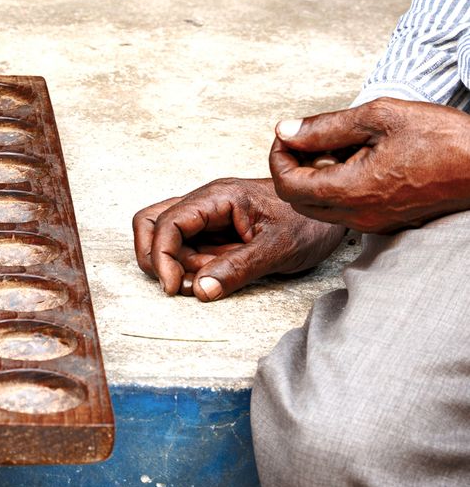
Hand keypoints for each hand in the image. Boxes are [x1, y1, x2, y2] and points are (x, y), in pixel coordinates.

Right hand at [133, 177, 343, 301]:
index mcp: (219, 197)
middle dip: (158, 257)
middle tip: (181, 285)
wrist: (333, 212)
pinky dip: (187, 265)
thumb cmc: (311, 223)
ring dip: (173, 263)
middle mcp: (206, 202)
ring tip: (203, 281)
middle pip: (152, 223)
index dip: (161, 256)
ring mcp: (207, 216)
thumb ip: (238, 268)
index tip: (173, 287)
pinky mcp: (214, 231)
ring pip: (163, 234)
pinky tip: (212, 277)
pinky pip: (185, 246)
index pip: (167, 222)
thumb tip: (200, 289)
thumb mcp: (279, 248)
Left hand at [269, 97, 469, 232]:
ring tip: (336, 147)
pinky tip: (357, 160)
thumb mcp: (379, 117)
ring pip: (320, 207)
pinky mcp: (385, 221)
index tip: (289, 135)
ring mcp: (373, 222)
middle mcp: (359, 214)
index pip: (287, 185)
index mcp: (352, 190)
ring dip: (315, 178)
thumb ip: (325, 127)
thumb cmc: (442, 138)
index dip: (278, 157)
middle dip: (292, 168)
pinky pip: (345, 209)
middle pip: (298, 200)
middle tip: (308, 140)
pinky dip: (337, 186)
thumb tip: (285, 130)